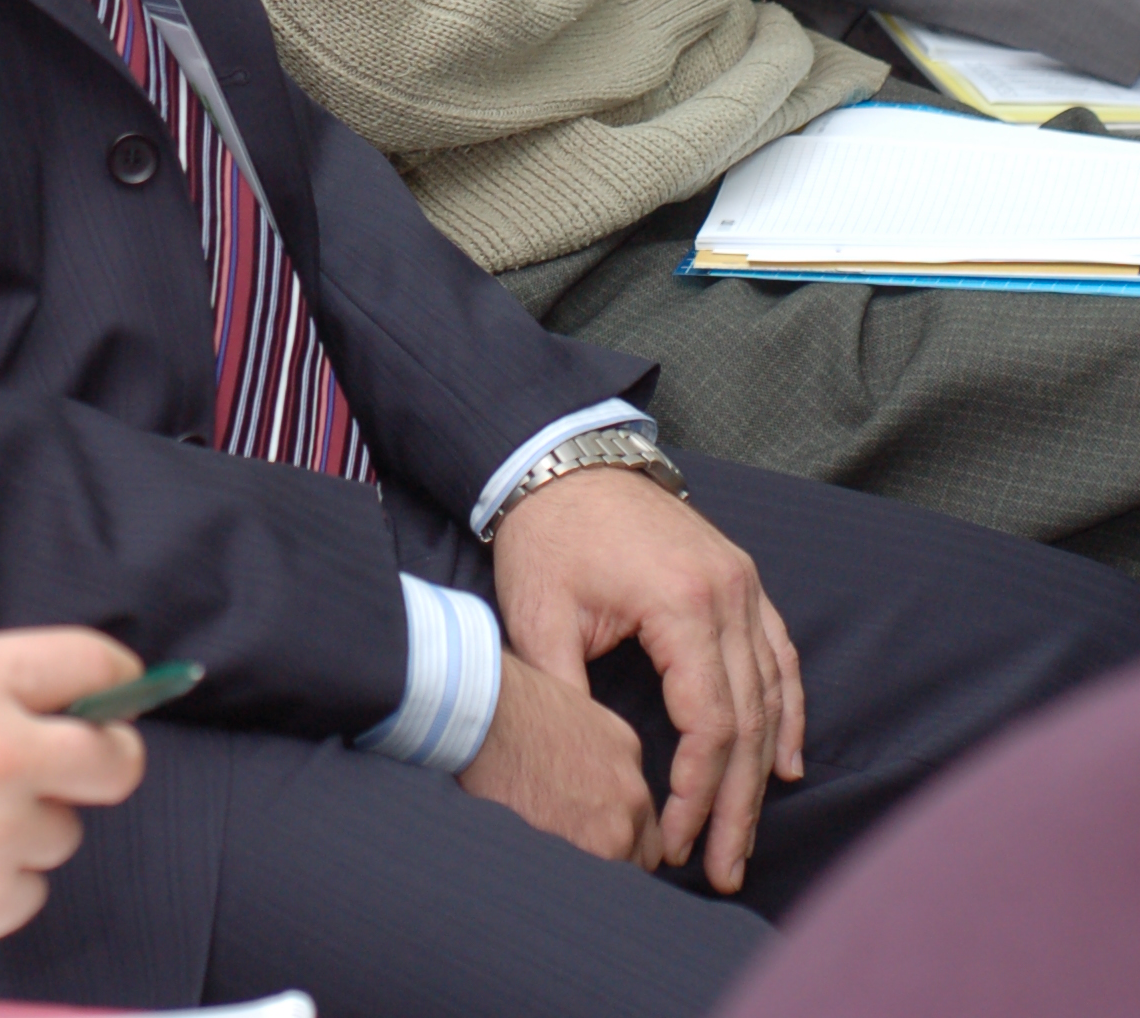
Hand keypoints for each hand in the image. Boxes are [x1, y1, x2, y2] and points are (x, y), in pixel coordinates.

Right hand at [0, 628, 146, 972]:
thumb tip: (0, 703)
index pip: (93, 662)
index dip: (117, 678)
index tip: (121, 691)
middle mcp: (1, 752)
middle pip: (115, 761)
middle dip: (107, 761)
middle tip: (81, 768)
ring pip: (63, 834)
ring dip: (27, 832)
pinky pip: (25, 893)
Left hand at [491, 470, 803, 893]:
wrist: (563, 459)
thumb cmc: (548, 536)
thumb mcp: (541, 618)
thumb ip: (568, 695)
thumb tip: (585, 773)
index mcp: (681, 603)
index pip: (708, 724)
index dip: (695, 793)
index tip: (673, 842)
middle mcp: (728, 594)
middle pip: (747, 721)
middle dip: (734, 805)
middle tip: (720, 870)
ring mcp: (742, 584)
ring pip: (769, 695)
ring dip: (759, 772)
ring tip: (744, 837)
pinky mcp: (741, 579)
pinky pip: (779, 655)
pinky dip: (787, 711)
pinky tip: (783, 762)